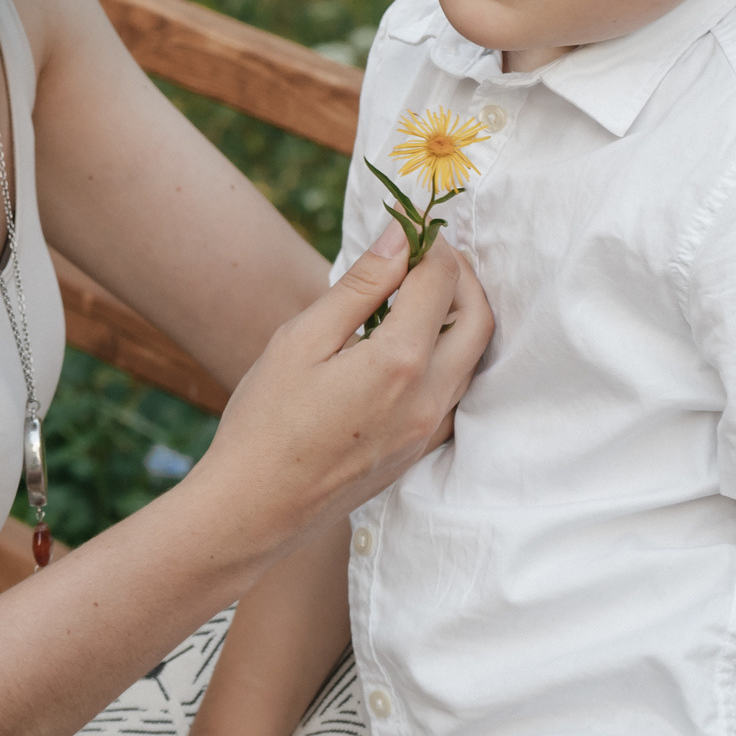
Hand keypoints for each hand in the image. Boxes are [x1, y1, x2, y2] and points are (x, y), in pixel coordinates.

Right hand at [191, 222, 492, 549]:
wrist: (256, 507)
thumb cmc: (266, 418)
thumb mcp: (301, 339)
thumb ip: (359, 286)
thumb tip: (400, 240)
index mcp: (399, 362)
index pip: (440, 282)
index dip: (429, 246)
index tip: (410, 229)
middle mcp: (429, 397)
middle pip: (478, 317)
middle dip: (461, 275)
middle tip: (426, 255)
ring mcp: (430, 429)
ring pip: (473, 357)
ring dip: (459, 315)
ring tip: (417, 292)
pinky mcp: (422, 450)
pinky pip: (457, 391)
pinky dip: (450, 355)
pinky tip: (411, 345)